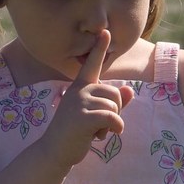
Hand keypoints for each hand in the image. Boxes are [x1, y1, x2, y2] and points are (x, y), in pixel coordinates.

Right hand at [38, 30, 134, 168]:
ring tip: (94, 131)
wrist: (54, 152)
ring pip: (115, 106)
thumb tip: (129, 91)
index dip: (100, 48)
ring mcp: (79, 102)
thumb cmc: (76, 132)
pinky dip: (115, 128)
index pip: (92, 64)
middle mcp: (79, 90)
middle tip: (97, 124)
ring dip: (111, 123)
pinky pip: (113, 118)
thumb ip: (113, 103)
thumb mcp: (96, 115)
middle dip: (115, 111)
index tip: (105, 32)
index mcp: (80, 86)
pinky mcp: (83, 117)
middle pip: (115, 93)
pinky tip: (102, 136)